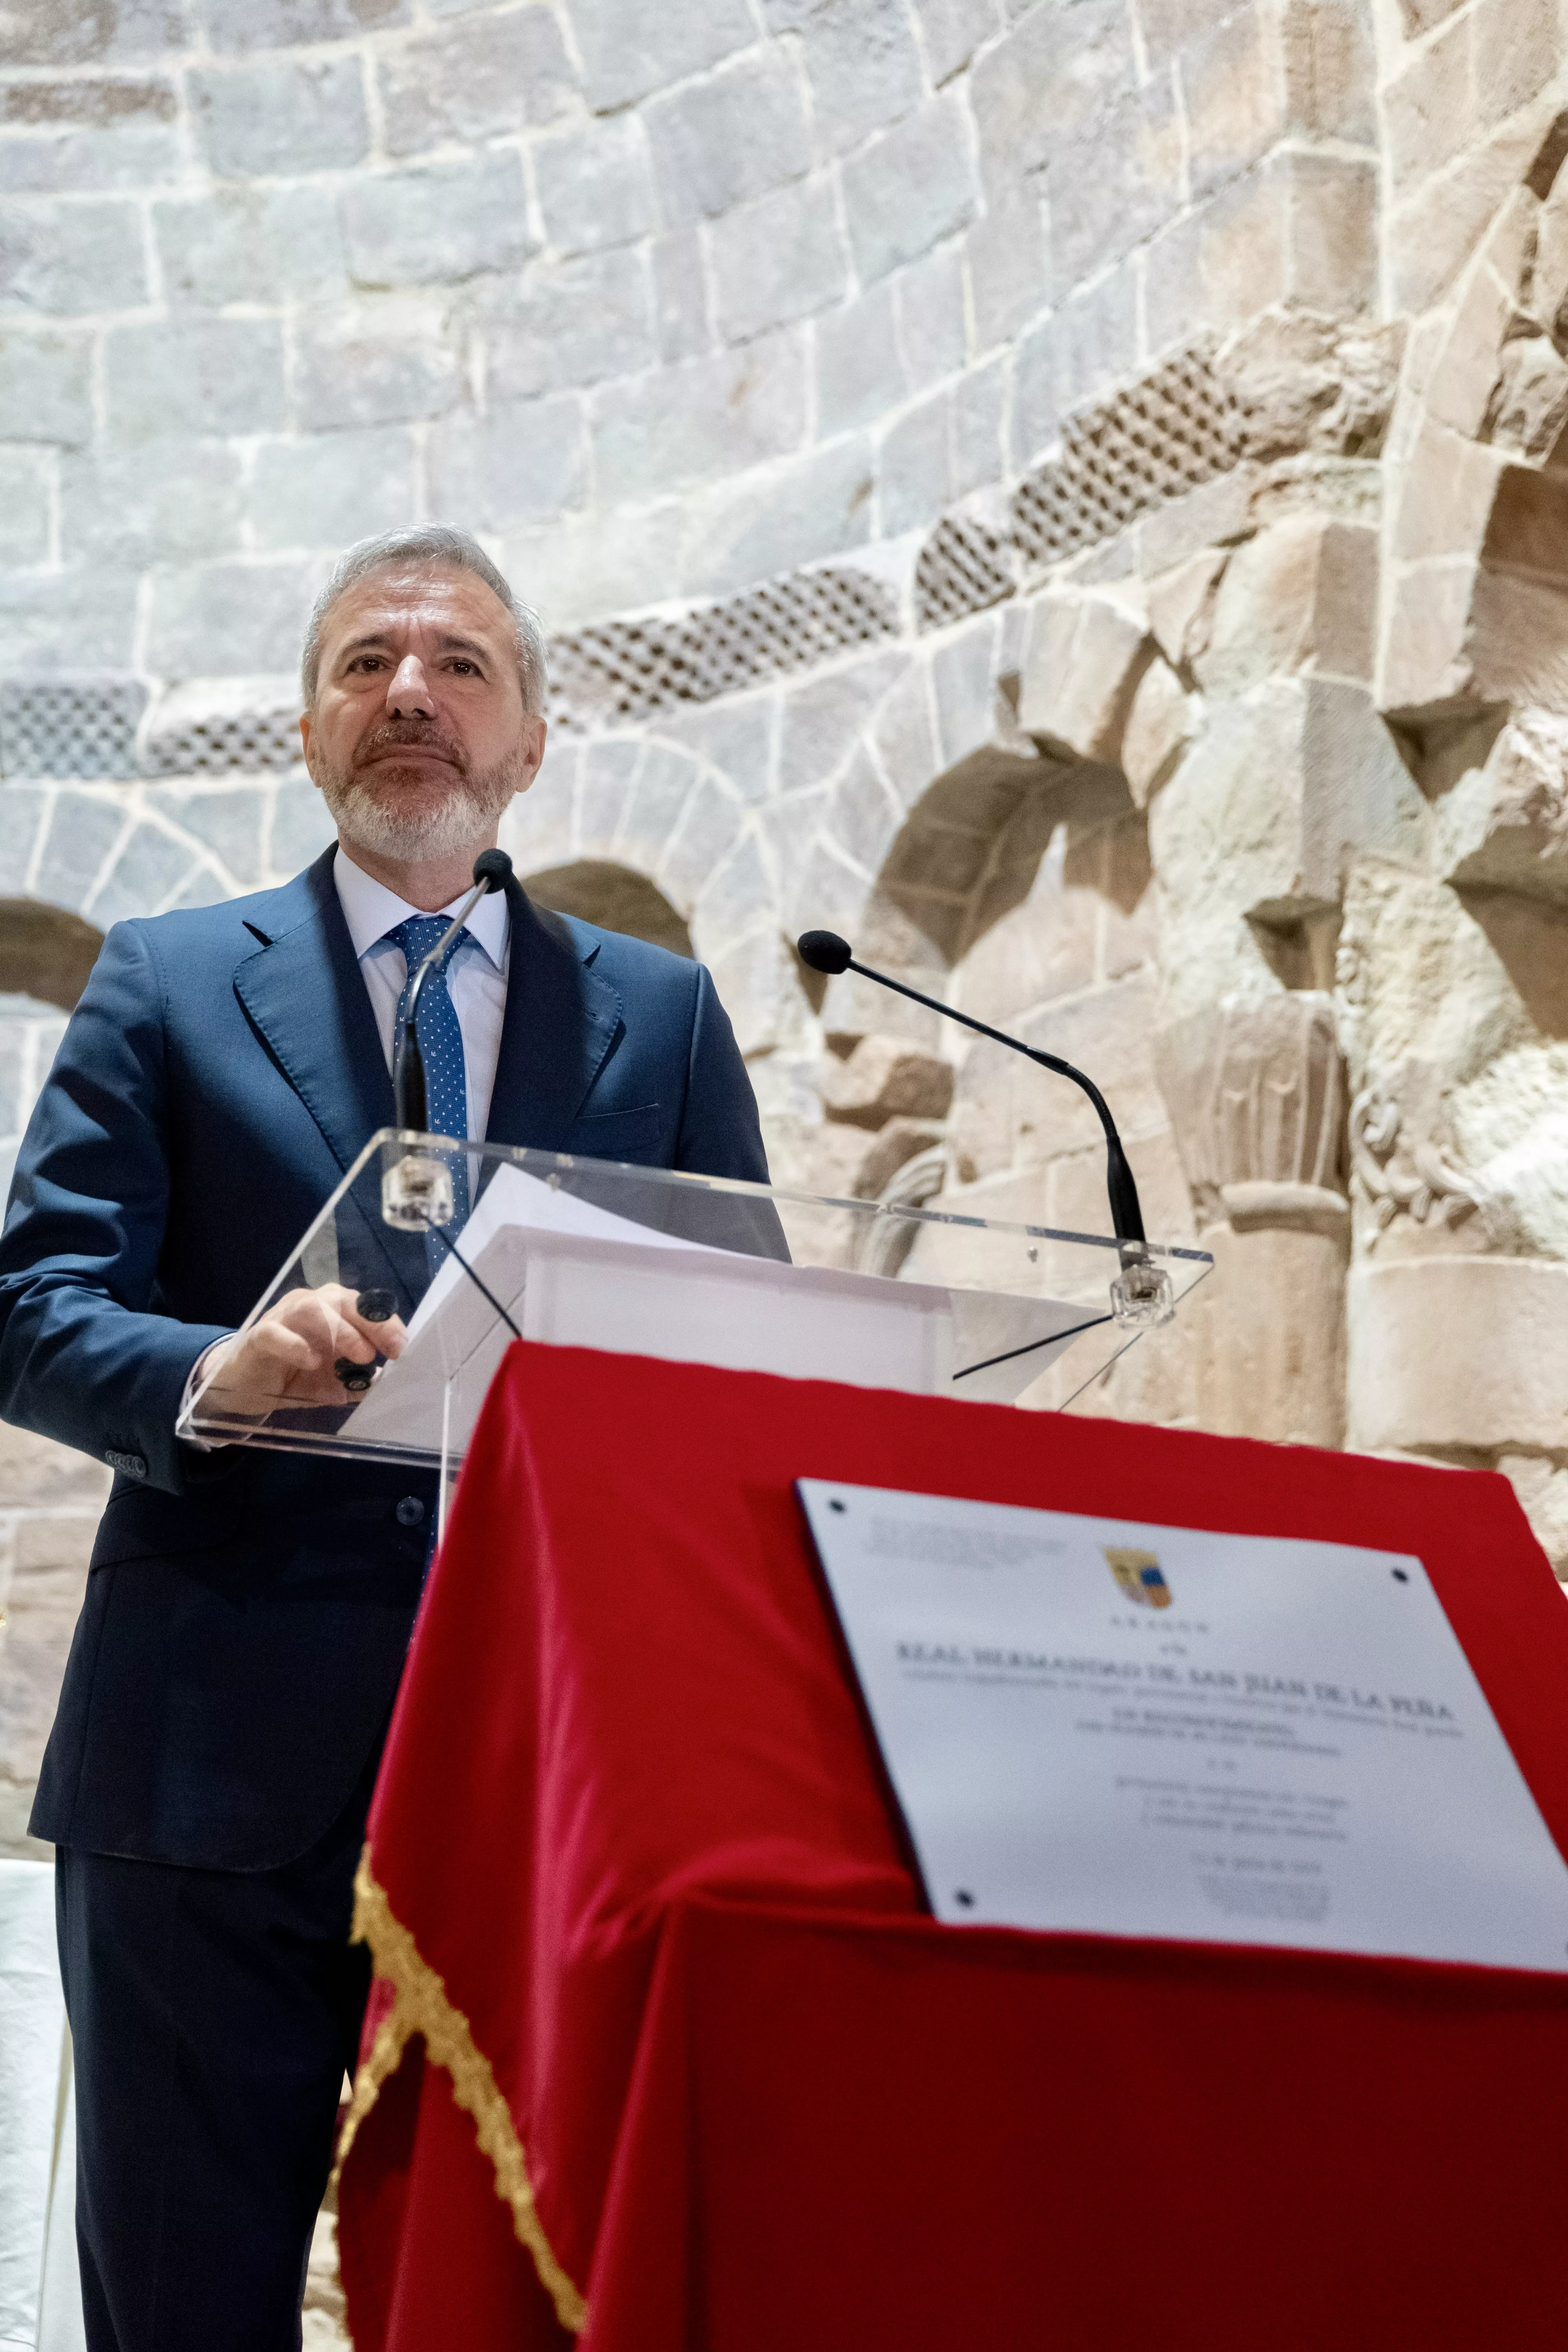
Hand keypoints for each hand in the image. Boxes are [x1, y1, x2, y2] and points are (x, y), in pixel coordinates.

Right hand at [201, 1284, 408, 1414]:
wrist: (243, 1384)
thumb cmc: (292, 1376)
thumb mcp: (332, 1383)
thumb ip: (357, 1381)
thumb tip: (388, 1386)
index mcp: (331, 1312)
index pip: (363, 1307)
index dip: (386, 1324)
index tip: (404, 1346)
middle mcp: (309, 1306)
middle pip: (342, 1300)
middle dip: (371, 1323)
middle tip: (390, 1350)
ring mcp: (282, 1318)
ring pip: (311, 1308)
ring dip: (341, 1330)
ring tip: (360, 1355)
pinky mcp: (259, 1336)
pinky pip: (275, 1333)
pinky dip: (295, 1344)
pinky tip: (311, 1360)